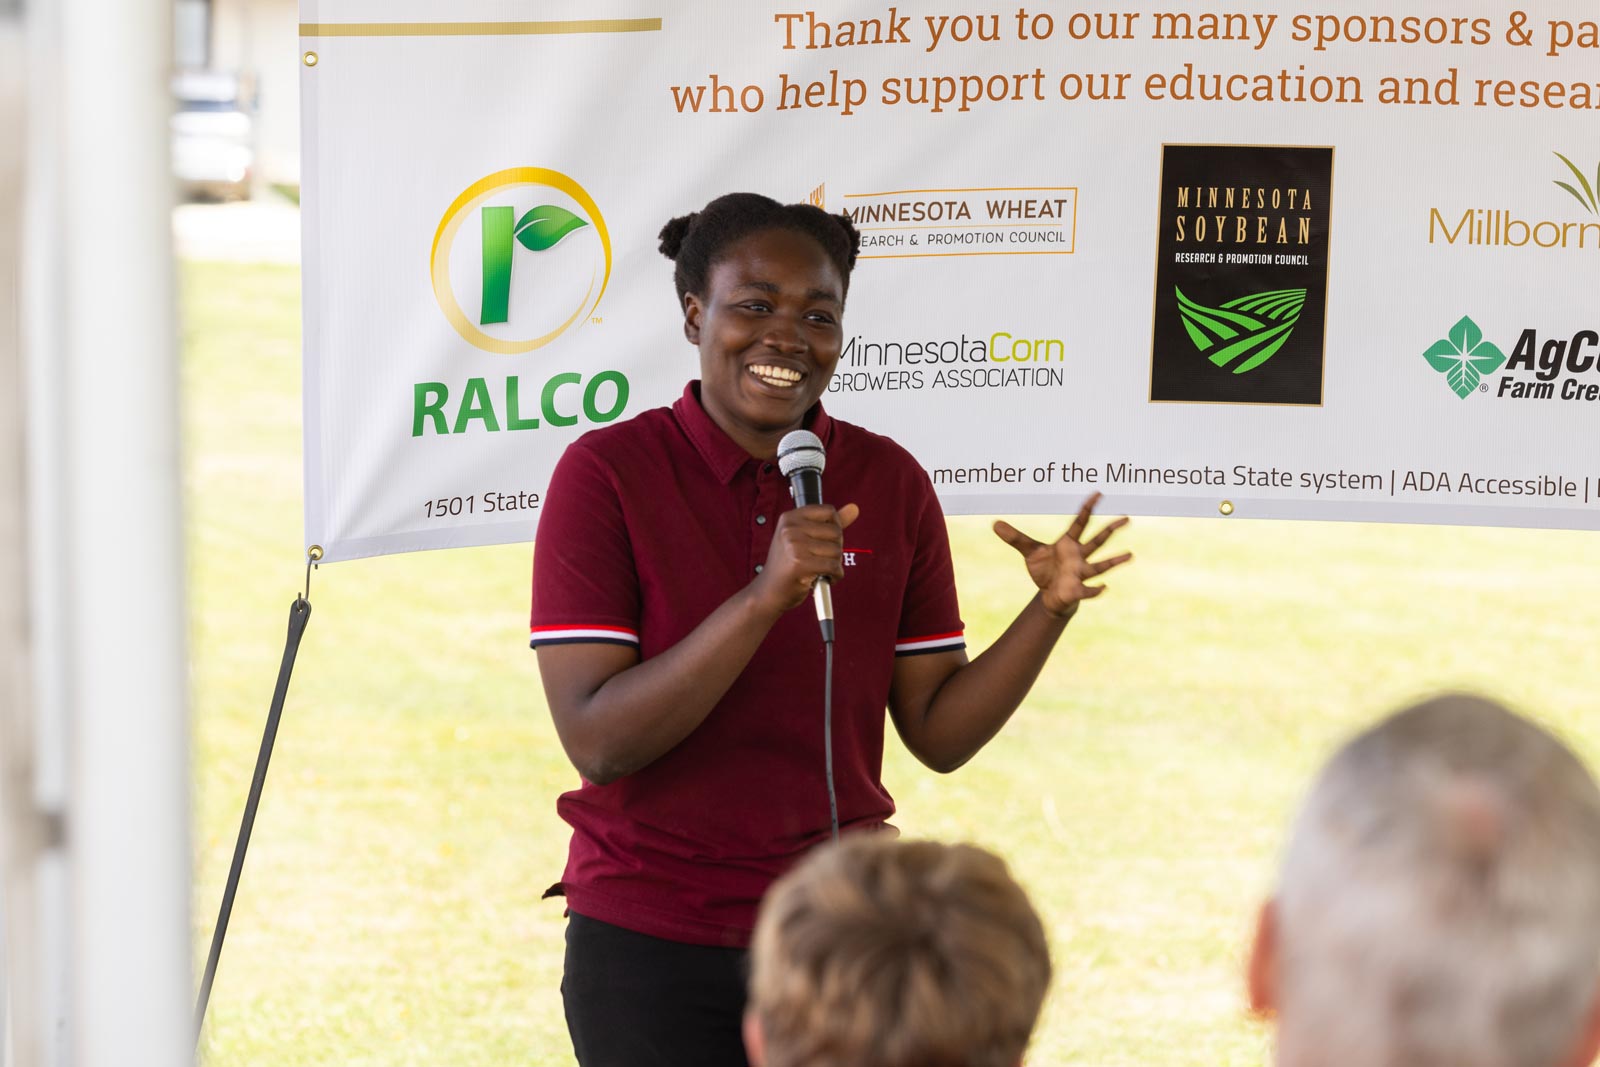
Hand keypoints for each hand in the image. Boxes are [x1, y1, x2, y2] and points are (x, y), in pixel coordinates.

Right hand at [751, 503, 859, 614]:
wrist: (769, 591)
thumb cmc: (788, 564)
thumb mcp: (804, 537)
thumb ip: (830, 523)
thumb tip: (854, 508)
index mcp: (790, 518)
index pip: (829, 511)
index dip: (835, 527)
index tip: (826, 541)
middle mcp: (790, 528)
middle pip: (836, 532)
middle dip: (835, 549)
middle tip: (821, 559)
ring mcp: (794, 545)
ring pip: (836, 550)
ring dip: (835, 564)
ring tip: (820, 570)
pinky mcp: (800, 564)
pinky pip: (833, 566)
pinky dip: (835, 575)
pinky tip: (825, 578)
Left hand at [993, 493, 1130, 618]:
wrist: (1050, 594)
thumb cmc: (1045, 570)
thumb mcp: (1029, 552)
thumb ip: (1015, 538)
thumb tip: (995, 524)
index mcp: (1069, 543)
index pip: (1080, 522)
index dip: (1088, 507)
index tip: (1099, 493)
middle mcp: (1079, 556)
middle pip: (1097, 540)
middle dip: (1111, 529)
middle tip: (1127, 517)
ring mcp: (1081, 572)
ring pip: (1100, 565)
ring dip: (1115, 560)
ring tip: (1130, 555)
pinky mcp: (1078, 589)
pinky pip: (1089, 589)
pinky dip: (1096, 590)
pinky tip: (1104, 588)